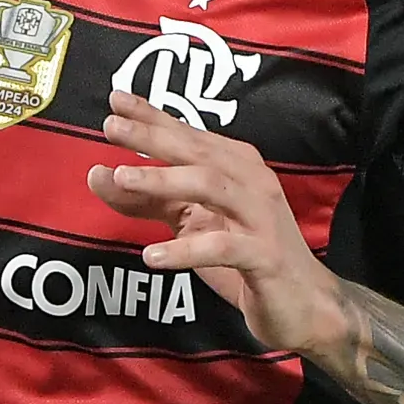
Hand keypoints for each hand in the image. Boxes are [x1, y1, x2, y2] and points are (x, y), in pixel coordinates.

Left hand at [87, 91, 350, 358]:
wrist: (305, 304)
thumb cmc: (246, 255)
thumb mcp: (191, 223)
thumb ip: (148, 201)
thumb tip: (98, 175)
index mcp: (235, 166)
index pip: (188, 134)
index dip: (152, 115)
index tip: (115, 100)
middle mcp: (251, 181)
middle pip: (197, 151)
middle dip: (153, 137)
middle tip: (111, 128)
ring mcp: (261, 217)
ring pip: (211, 186)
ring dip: (165, 180)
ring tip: (122, 178)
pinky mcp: (265, 256)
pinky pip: (223, 248)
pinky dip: (186, 251)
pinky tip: (152, 256)